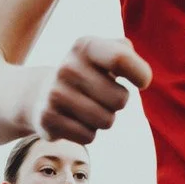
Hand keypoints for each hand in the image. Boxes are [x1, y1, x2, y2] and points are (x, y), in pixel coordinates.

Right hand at [33, 36, 151, 145]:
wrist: (41, 94)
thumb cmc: (88, 74)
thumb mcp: (104, 54)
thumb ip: (124, 52)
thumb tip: (142, 75)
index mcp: (85, 46)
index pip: (120, 59)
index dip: (140, 73)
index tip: (143, 81)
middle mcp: (68, 67)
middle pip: (120, 99)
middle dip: (118, 103)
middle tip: (103, 97)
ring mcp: (56, 93)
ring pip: (106, 121)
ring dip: (104, 119)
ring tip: (89, 108)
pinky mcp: (48, 118)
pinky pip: (89, 136)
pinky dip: (88, 133)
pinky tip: (75, 120)